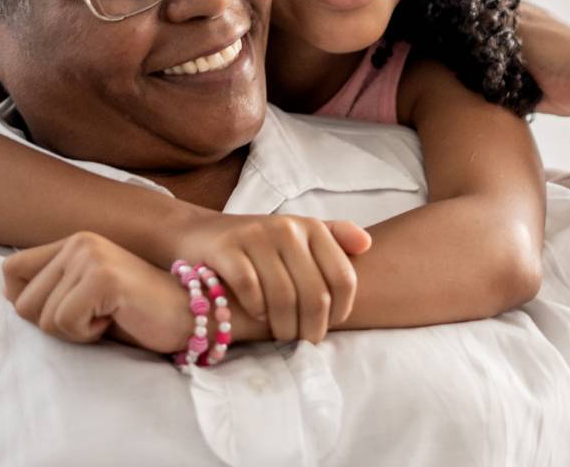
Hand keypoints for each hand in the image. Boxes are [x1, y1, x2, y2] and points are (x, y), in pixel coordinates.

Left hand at [2, 231, 196, 352]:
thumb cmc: (140, 314)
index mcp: (74, 242)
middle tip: (96, 318)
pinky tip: (116, 319)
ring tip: (109, 318)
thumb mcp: (88, 298)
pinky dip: (88, 334)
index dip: (26, 301)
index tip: (67, 312)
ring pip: (42, 318)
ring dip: (74, 332)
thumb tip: (10, 296)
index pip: (10, 271)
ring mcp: (90, 256)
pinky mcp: (102, 277)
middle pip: (21, 302)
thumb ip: (52, 291)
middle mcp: (79, 242)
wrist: (194, 314)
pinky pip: (65, 322)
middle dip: (53, 325)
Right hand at [167, 212, 373, 343]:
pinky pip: (250, 288)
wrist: (202, 234)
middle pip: (315, 293)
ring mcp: (256, 236)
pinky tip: (258, 316)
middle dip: (312, 327)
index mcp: (312, 228)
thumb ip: (335, 238)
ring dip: (284, 326)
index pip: (343, 278)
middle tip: (304, 341)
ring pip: (283, 296)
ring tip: (282, 336)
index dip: (341, 310)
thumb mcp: (299, 236)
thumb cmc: (260, 246)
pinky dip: (256, 309)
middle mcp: (287, 228)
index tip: (330, 325)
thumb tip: (368, 245)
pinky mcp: (227, 248)